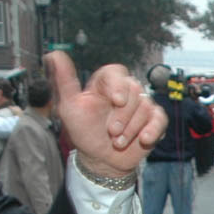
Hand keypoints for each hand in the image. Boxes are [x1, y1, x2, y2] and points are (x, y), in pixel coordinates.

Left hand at [50, 51, 166, 178]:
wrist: (100, 159)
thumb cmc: (84, 132)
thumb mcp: (69, 107)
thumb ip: (64, 80)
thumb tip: (53, 54)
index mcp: (105, 84)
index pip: (116, 73)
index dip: (118, 85)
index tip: (117, 101)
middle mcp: (125, 92)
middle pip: (134, 90)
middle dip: (122, 115)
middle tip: (111, 132)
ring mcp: (141, 106)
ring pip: (145, 107)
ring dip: (131, 129)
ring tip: (118, 142)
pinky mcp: (154, 121)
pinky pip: (160, 119)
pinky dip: (153, 129)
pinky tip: (144, 139)